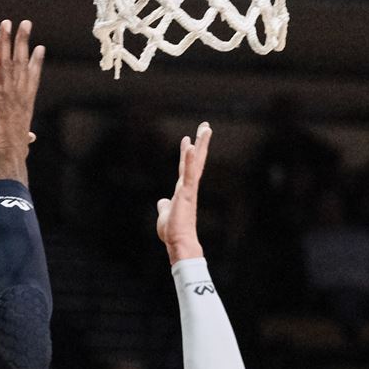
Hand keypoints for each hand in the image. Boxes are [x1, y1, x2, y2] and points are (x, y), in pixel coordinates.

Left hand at [0, 19, 44, 183]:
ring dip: (6, 40)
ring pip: (7, 61)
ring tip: (6, 23)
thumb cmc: (14, 154)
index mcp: (27, 103)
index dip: (37, 62)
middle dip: (24, 40)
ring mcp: (7, 94)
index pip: (34, 78)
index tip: (40, 48)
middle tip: (25, 23)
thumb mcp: (21, 141)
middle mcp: (20, 94)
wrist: (9, 157)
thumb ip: (25, 136)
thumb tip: (30, 139)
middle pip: (23, 61)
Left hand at [156, 122, 210, 264]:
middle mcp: (188, 187)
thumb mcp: (165, 214)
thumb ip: (164, 206)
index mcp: (183, 190)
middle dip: (201, 143)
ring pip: (196, 163)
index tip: (189, 139)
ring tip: (205, 128)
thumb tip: (162, 202)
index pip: (186, 167)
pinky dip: (189, 160)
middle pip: (196, 160)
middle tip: (206, 126)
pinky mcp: (186, 193)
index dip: (187, 153)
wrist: (178, 242)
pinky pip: (188, 173)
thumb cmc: (173, 231)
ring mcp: (188, 189)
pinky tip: (190, 146)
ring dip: (201, 145)